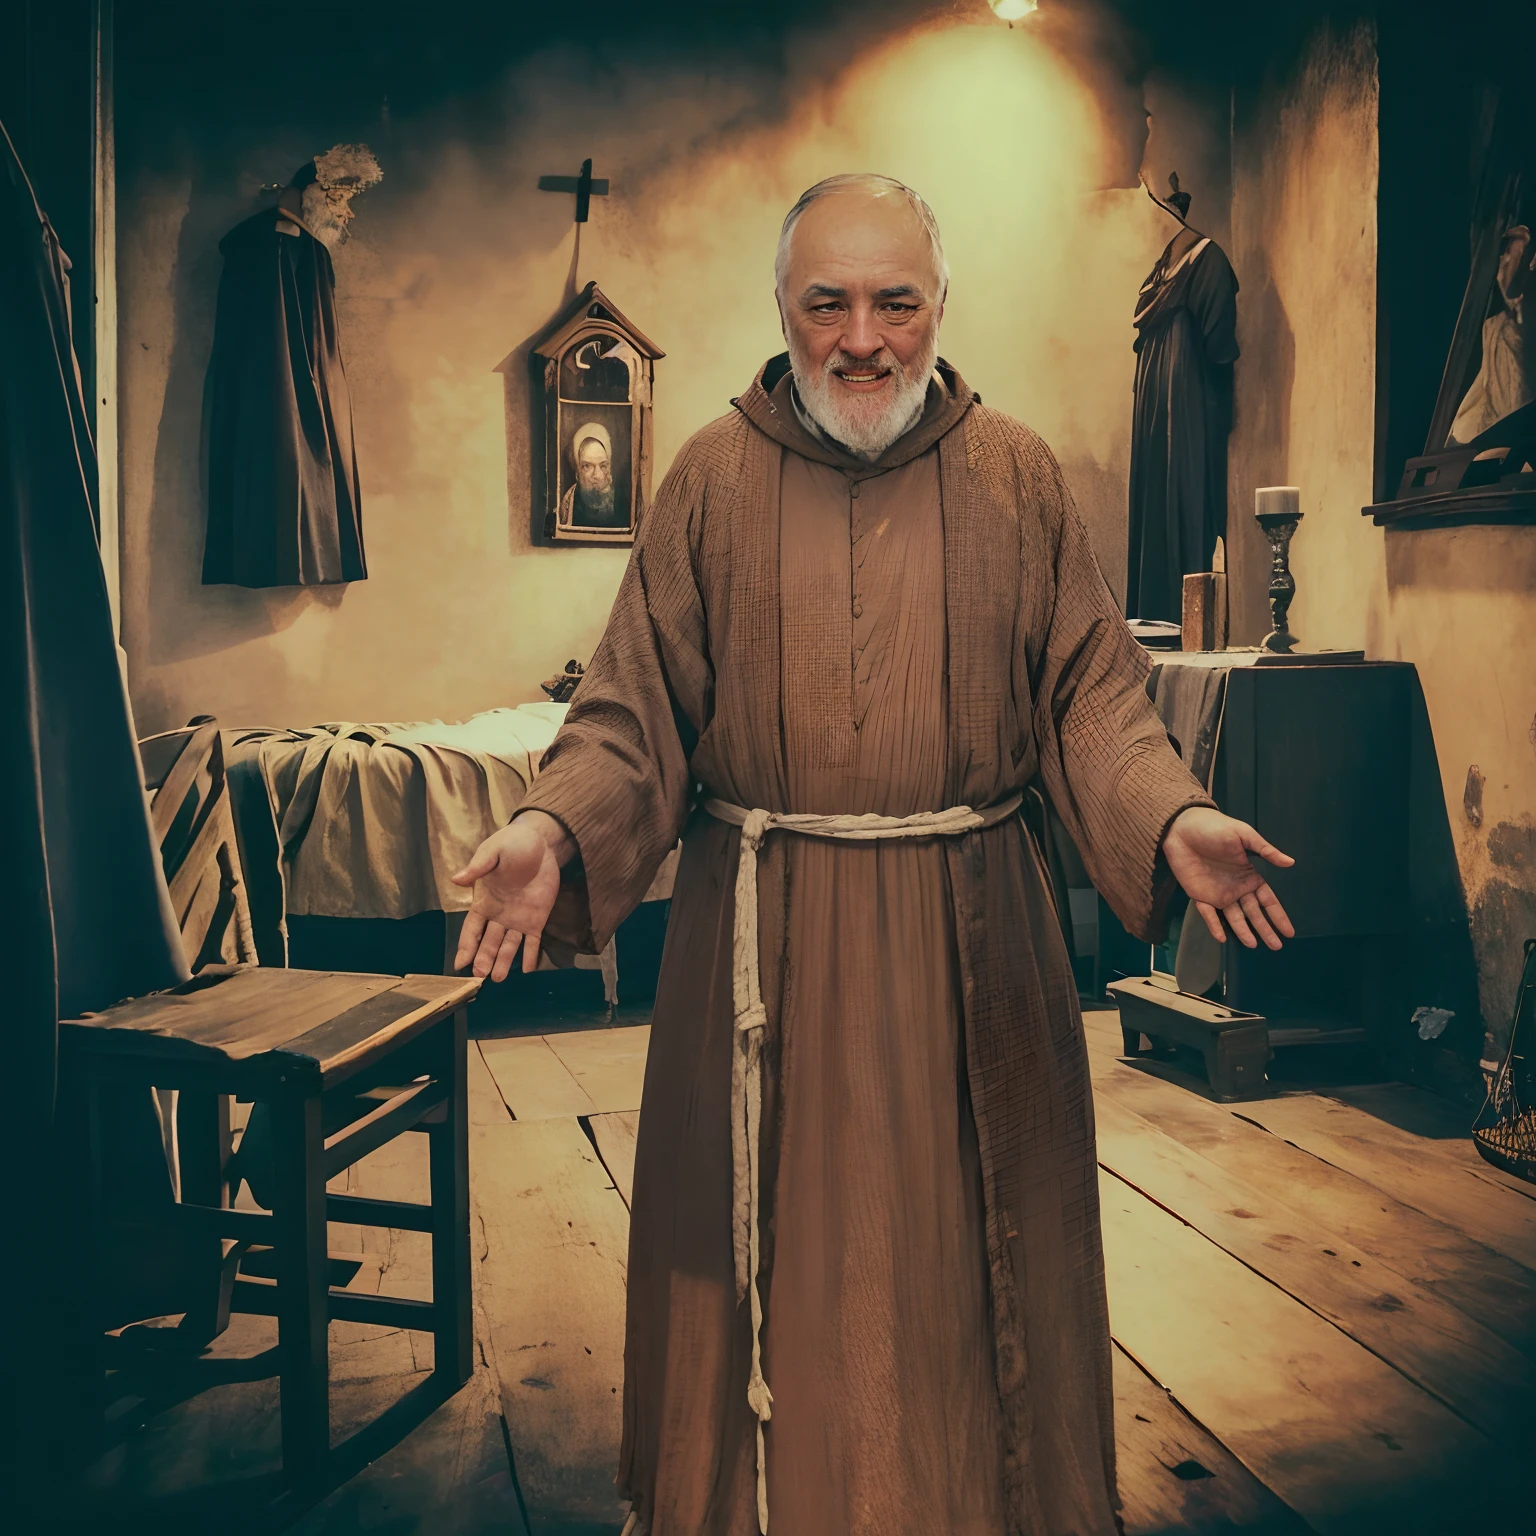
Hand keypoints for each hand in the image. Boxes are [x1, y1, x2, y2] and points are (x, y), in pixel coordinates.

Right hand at [450, 812, 572, 981]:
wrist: (539, 843)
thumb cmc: (511, 845)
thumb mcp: (492, 852)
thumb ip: (478, 867)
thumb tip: (457, 879)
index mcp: (484, 902)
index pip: (471, 929)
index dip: (465, 946)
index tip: (459, 965)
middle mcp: (499, 916)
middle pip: (488, 942)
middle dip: (483, 959)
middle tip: (480, 977)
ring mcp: (518, 919)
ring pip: (509, 946)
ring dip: (504, 962)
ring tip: (499, 979)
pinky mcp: (537, 919)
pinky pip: (533, 941)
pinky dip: (531, 955)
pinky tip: (529, 970)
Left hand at [1162, 806, 1295, 950]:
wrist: (1182, 827)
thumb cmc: (1215, 828)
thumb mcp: (1243, 835)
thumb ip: (1266, 851)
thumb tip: (1291, 862)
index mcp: (1250, 875)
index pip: (1268, 900)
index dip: (1278, 915)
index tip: (1289, 932)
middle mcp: (1236, 887)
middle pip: (1254, 913)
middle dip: (1265, 929)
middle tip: (1276, 946)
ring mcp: (1218, 893)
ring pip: (1234, 917)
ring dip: (1243, 931)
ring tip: (1253, 945)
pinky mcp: (1199, 894)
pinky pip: (1208, 914)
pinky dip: (1214, 925)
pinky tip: (1222, 937)